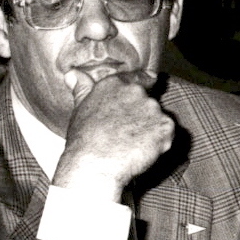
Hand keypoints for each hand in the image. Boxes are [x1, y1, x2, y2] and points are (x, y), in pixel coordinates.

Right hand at [52, 72, 174, 201]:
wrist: (95, 165)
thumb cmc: (83, 140)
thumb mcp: (79, 110)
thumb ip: (82, 88)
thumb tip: (72, 74)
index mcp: (114, 84)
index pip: (140, 77)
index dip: (146, 82)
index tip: (150, 85)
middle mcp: (136, 92)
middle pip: (149, 101)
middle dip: (142, 116)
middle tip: (126, 133)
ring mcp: (153, 109)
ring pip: (158, 119)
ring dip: (150, 130)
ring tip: (131, 145)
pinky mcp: (165, 127)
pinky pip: (166, 134)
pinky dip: (158, 143)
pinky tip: (140, 151)